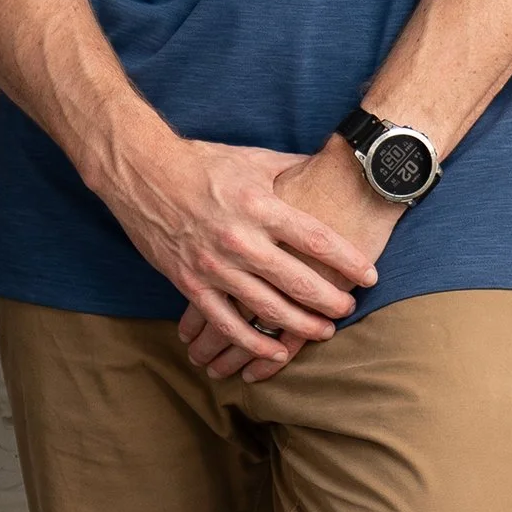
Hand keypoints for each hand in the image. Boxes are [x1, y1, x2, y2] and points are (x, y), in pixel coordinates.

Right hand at [178, 136, 402, 383]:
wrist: (142, 172)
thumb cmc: (201, 162)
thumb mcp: (252, 159)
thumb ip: (291, 170)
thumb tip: (329, 167)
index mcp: (260, 207)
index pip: (317, 240)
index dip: (348, 261)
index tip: (369, 276)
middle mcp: (241, 240)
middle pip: (299, 281)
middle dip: (331, 300)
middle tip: (350, 307)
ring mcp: (214, 267)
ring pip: (267, 308)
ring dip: (301, 325)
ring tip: (324, 331)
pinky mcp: (190, 284)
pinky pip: (226, 323)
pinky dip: (253, 343)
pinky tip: (276, 353)